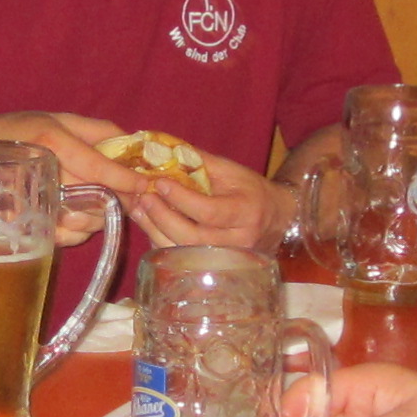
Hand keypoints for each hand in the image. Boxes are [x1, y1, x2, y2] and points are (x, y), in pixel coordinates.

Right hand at [0, 110, 135, 246]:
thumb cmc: (12, 133)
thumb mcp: (54, 119)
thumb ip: (95, 129)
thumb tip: (130, 141)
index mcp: (51, 141)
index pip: (98, 167)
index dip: (126, 179)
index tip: (145, 185)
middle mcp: (42, 171)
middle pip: (95, 196)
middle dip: (117, 201)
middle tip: (130, 200)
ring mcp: (31, 202)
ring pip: (83, 221)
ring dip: (97, 218)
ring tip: (97, 207)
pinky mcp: (24, 225)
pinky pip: (63, 236)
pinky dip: (77, 232)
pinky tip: (74, 220)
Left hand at [127, 153, 289, 256]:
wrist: (277, 219)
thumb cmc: (251, 191)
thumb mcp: (231, 171)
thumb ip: (198, 161)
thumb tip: (161, 149)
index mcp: (246, 212)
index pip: (209, 211)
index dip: (181, 198)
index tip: (160, 183)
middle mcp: (239, 241)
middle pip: (193, 238)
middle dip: (163, 217)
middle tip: (145, 198)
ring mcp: (227, 260)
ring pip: (183, 252)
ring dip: (155, 231)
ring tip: (139, 209)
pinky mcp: (215, 268)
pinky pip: (181, 259)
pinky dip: (161, 241)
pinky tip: (150, 224)